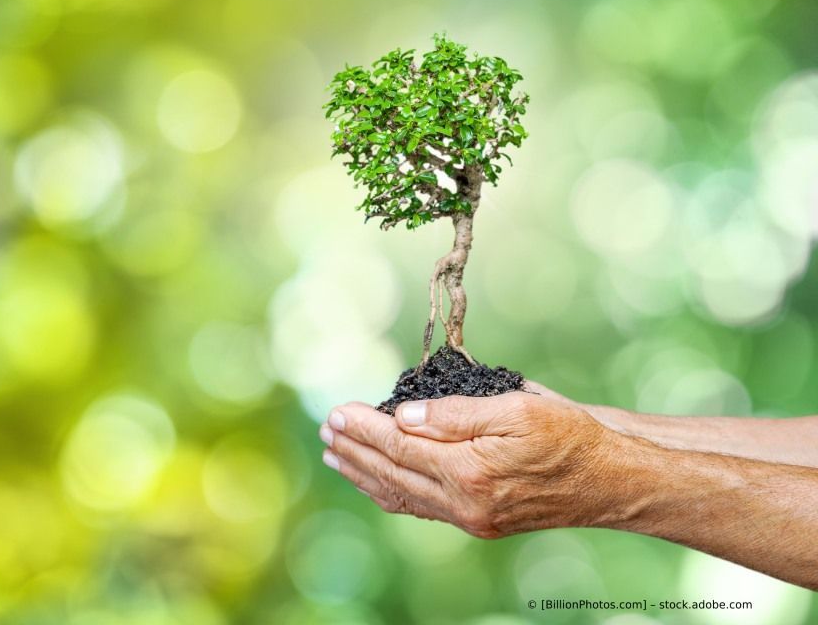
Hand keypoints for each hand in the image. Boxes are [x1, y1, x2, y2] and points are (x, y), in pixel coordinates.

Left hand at [319, 389, 614, 537]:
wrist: (608, 481)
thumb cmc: (568, 436)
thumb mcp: (516, 409)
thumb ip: (455, 414)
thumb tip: (404, 415)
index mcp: (470, 470)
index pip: (400, 446)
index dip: (364, 428)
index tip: (337, 411)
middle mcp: (464, 502)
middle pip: (392, 473)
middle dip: (354, 450)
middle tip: (325, 429)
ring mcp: (469, 518)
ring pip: (401, 496)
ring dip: (363, 474)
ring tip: (335, 455)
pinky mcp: (478, 523)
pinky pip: (421, 508)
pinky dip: (391, 492)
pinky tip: (376, 481)